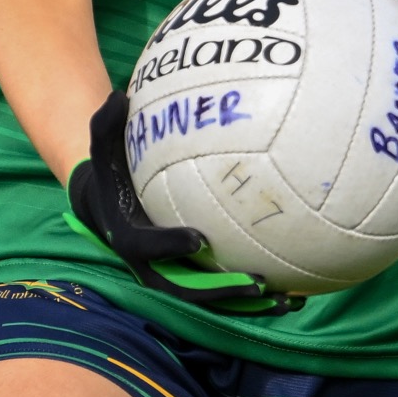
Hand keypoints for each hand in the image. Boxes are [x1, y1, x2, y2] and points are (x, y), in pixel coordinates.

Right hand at [64, 90, 303, 313]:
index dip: (171, 247)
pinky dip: (254, 296)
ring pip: (210, 299)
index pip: (147, 247)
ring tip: (288, 302)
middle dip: (221, 291)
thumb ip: (106, 123)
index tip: (200, 239)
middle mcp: (151, 265)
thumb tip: (120, 93)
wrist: (106, 204)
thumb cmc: (110, 169)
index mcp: (129, 236)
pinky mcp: (190, 277)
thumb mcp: (103, 146)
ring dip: (247, 303)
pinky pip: (223, 289)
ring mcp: (172, 275)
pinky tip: (294, 293)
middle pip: (185, 289)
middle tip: (257, 281)